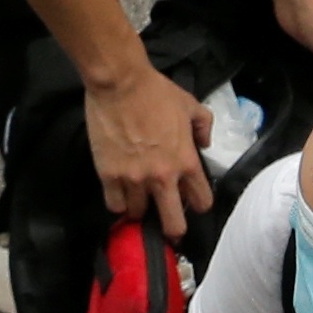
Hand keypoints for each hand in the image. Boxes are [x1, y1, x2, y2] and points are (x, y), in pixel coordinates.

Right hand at [83, 59, 216, 240]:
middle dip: (172, 229)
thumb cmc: (157, 92)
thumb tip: (204, 143)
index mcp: (186, 162)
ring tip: (137, 198)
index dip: (197, 205)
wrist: (120, 83)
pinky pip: (114, 205)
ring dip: (139, 208)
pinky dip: (118, 202)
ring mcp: (134, 179)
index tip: (189, 202)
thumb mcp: (191, 105)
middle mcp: (162, 177)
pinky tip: (119, 193)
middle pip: (173, 224)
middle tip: (166, 223)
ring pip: (138, 214)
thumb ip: (204, 126)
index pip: (201, 202)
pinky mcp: (108, 175)